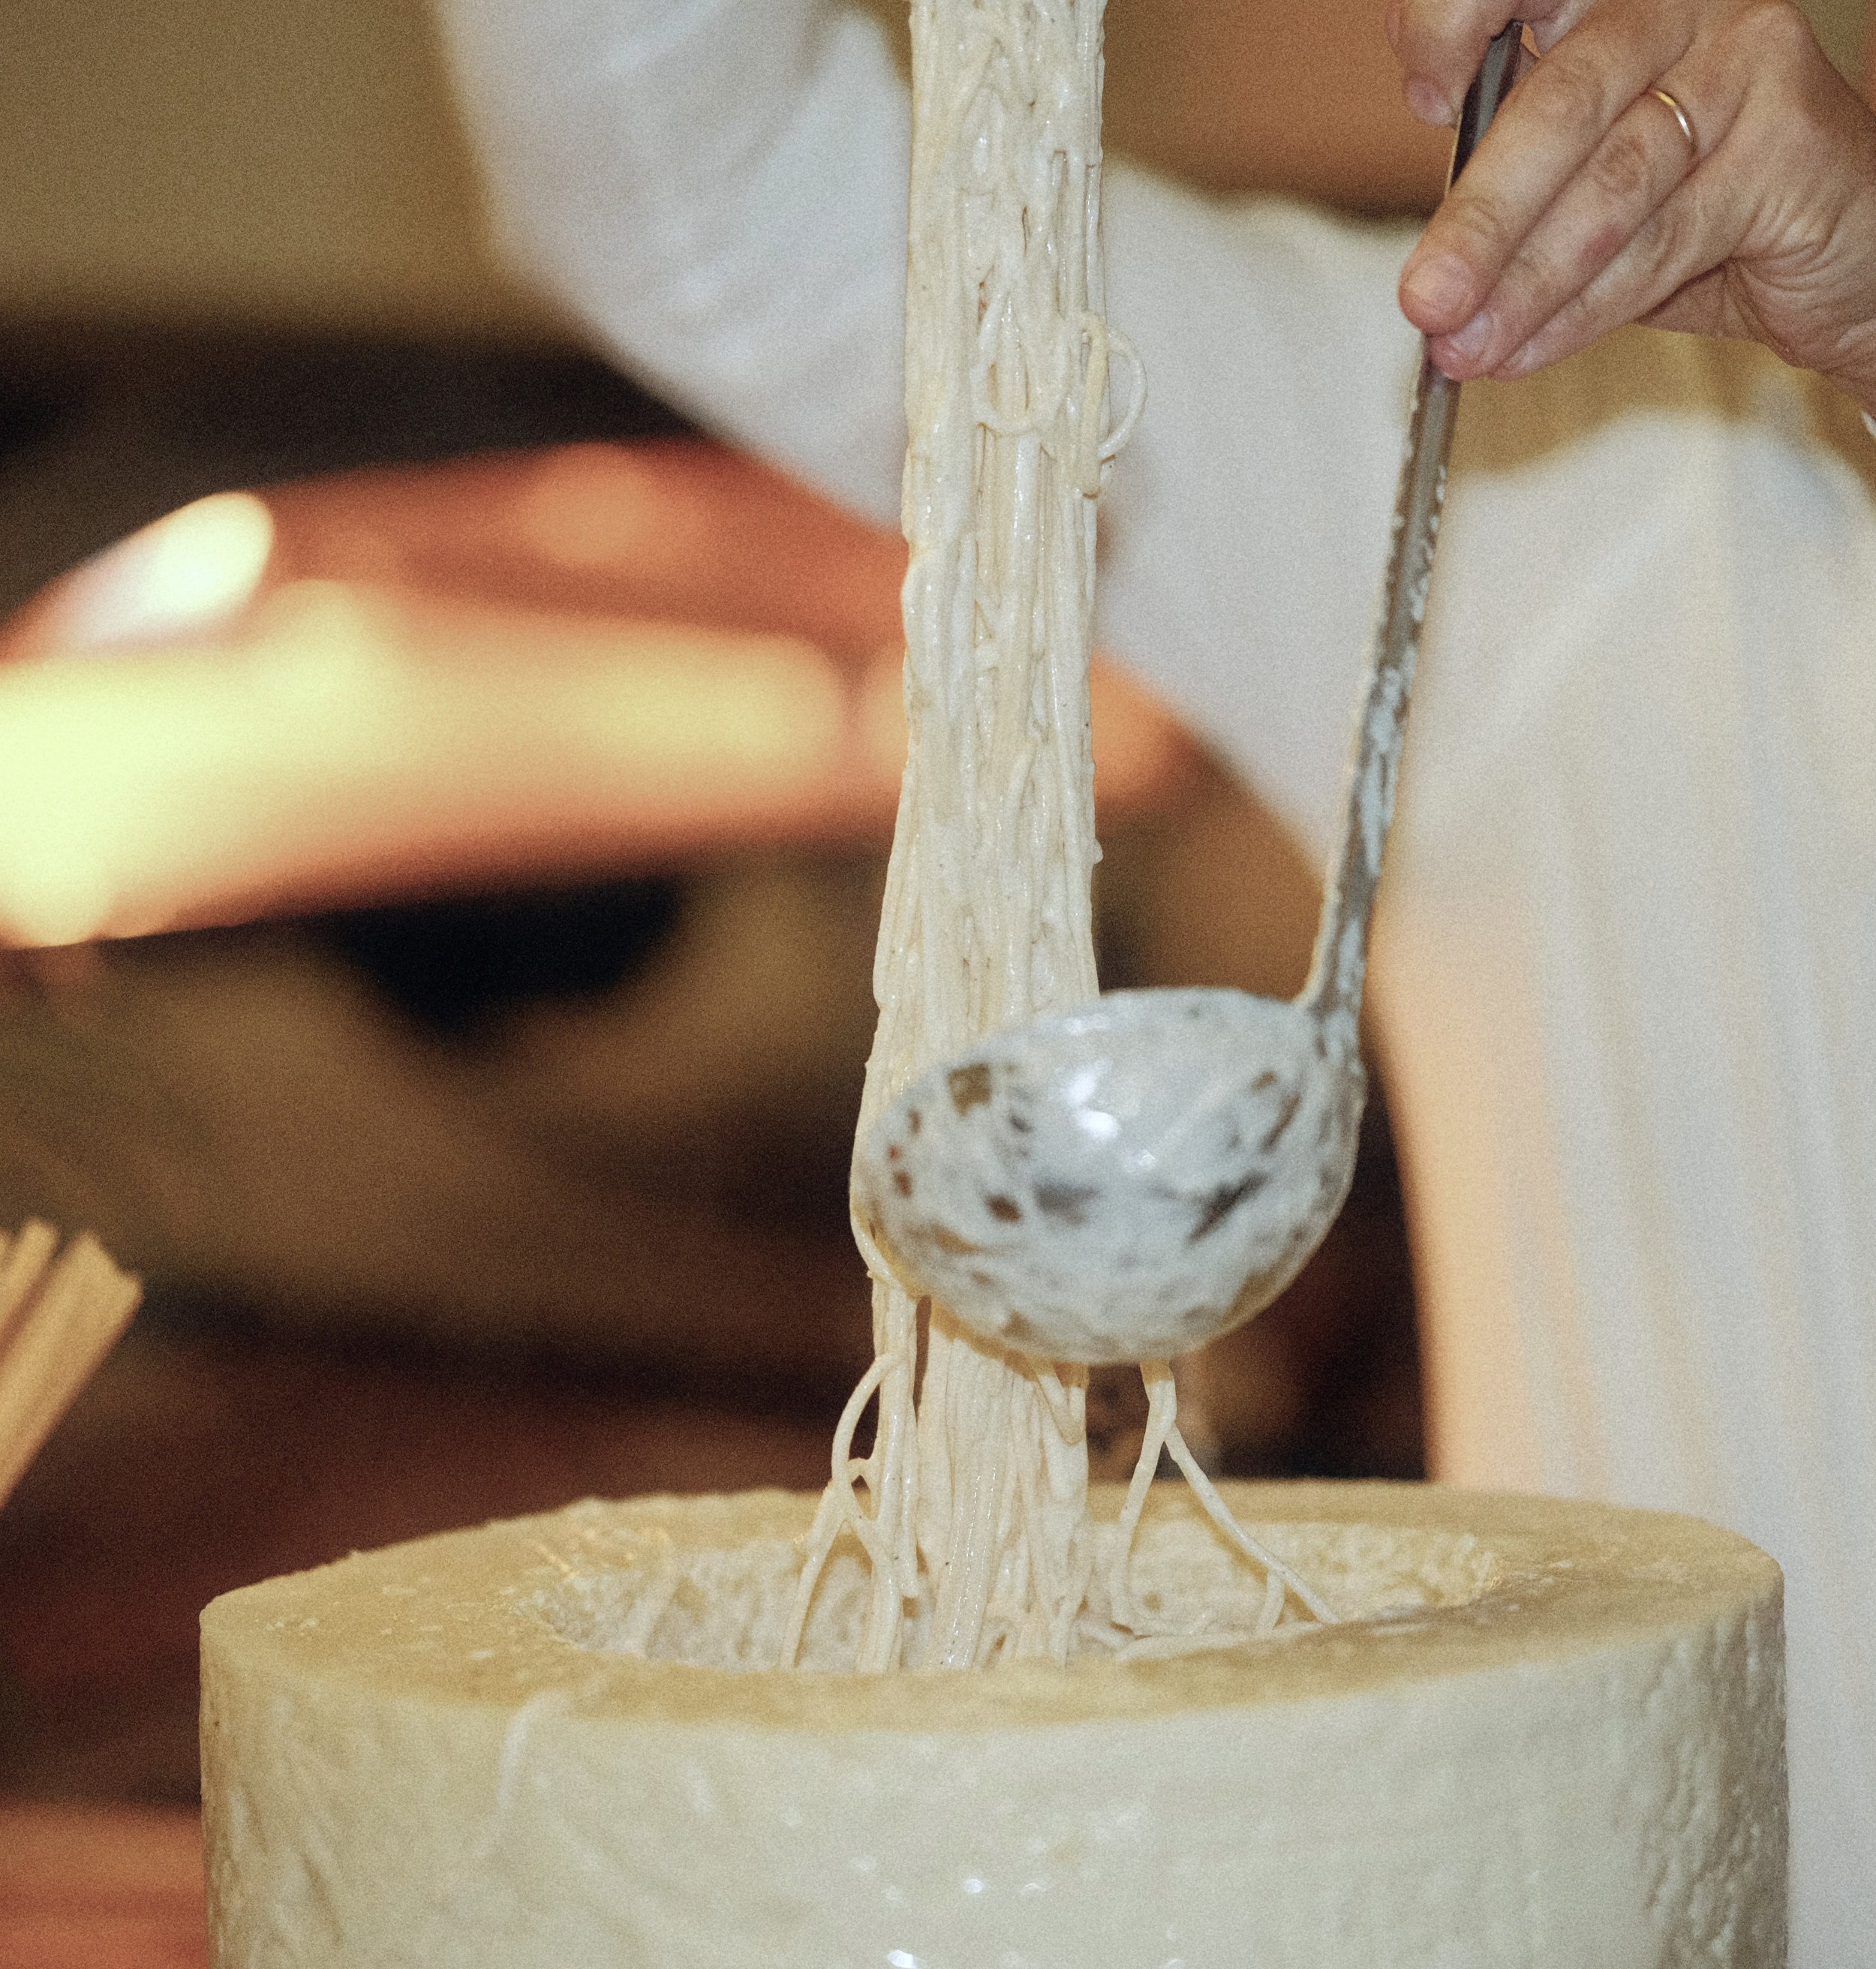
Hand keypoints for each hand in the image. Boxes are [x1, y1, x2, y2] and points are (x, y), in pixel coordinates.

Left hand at [1391, 0, 1875, 415]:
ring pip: (1608, 185)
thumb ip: (1513, 191)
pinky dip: (1582, 311)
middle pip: (1558, 103)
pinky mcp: (1789, 140)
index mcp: (1608, 1)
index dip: (1455, 26)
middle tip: (1424, 300)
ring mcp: (1743, 63)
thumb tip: (1429, 270)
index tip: (1425, 98)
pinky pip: (1662, 240)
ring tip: (1467, 347)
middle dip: (1478, 218)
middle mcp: (1678, 8)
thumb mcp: (1582, 185)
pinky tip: (1529, 348)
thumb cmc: (1701, 208)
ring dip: (1523, 285)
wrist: (1838, 248)